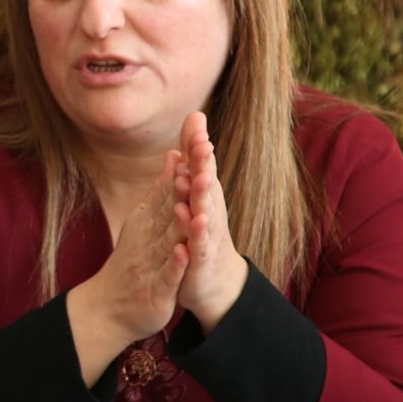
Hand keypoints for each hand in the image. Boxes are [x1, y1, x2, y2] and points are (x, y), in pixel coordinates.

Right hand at [67, 153, 193, 383]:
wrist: (108, 308)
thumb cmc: (132, 261)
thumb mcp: (145, 219)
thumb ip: (161, 189)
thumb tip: (175, 154)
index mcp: (148, 220)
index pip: (168, 190)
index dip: (184, 168)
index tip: (198, 143)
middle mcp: (147, 237)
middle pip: (168, 209)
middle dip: (183, 186)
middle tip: (198, 161)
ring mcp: (150, 263)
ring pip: (167, 240)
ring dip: (180, 222)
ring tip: (193, 203)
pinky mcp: (155, 290)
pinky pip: (166, 275)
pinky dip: (174, 264)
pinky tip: (184, 252)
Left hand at [173, 111, 249, 331]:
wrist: (213, 281)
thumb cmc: (201, 233)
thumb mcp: (193, 197)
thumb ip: (190, 165)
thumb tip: (188, 132)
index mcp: (204, 196)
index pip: (200, 166)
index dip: (198, 145)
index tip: (196, 120)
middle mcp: (209, 211)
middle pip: (206, 185)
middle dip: (204, 164)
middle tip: (202, 143)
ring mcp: (207, 236)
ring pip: (204, 212)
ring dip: (201, 196)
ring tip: (197, 179)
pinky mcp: (201, 259)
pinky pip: (198, 245)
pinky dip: (196, 234)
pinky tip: (194, 221)